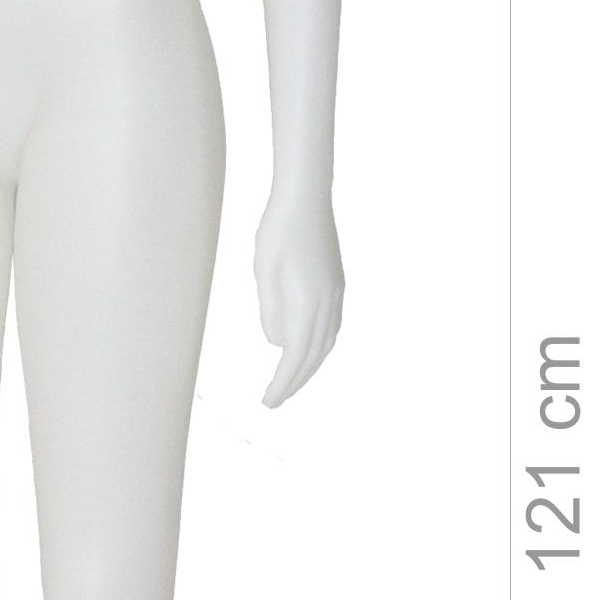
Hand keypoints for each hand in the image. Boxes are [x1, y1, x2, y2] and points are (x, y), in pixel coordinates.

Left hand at [255, 193, 342, 407]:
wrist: (306, 197)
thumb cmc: (277, 231)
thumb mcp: (263, 272)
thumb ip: (270, 310)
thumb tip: (277, 342)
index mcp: (307, 303)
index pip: (294, 357)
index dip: (282, 383)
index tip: (268, 402)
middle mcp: (328, 303)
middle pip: (313, 356)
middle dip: (295, 382)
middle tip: (275, 400)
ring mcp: (336, 293)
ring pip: (326, 343)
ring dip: (309, 366)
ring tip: (290, 381)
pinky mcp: (337, 284)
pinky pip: (332, 326)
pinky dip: (318, 346)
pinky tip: (307, 348)